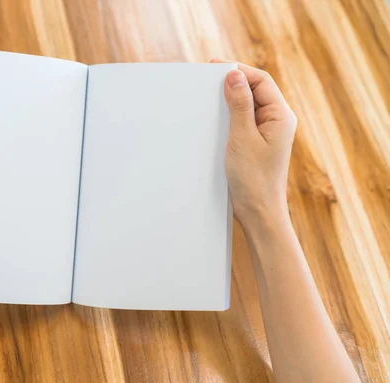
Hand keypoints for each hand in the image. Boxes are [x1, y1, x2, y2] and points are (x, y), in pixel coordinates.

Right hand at [213, 60, 296, 225]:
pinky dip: (230, 115)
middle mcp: (277, 121)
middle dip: (233, 82)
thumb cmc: (253, 179)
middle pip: (256, 90)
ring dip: (230, 99)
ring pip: (248, 105)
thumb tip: (234, 74)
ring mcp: (268, 133)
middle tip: (207, 79)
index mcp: (281, 116)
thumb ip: (239, 104)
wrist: (258, 212)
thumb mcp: (242, 137)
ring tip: (208, 96)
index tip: (215, 66)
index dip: (239, 70)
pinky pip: (244, 121)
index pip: (261, 80)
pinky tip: (215, 118)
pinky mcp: (257, 143)